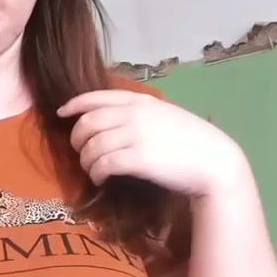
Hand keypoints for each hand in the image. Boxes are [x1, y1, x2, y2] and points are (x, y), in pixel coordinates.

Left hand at [60, 89, 247, 197]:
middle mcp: (134, 115)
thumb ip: (140, 114)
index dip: (75, 105)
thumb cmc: (192, 141)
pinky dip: (96, 173)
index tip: (62, 113)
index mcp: (141, 101)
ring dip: (86, 160)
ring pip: (92, 146)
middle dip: (77, 138)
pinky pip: (102, 164)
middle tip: (80, 151)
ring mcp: (135, 136)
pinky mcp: (137, 159)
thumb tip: (112, 121)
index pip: (97, 98)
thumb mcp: (166, 116)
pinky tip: (100, 179)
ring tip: (92, 170)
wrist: (214, 161)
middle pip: (87, 123)